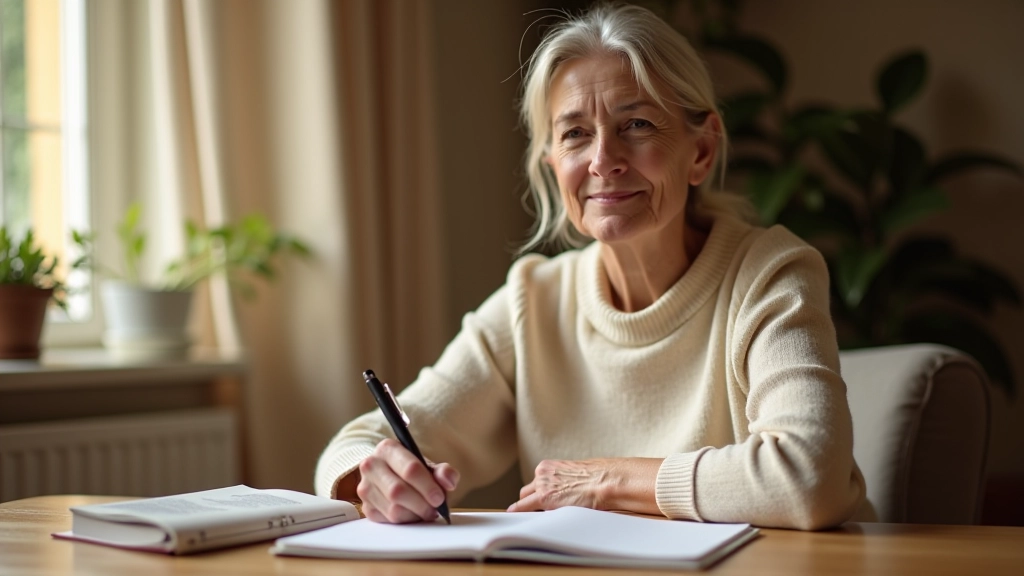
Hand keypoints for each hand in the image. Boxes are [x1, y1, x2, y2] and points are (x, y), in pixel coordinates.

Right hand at [356, 438, 459, 522]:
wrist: (394, 476)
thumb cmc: (413, 471)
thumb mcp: (430, 466)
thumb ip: (444, 472)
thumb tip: (449, 482)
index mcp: (387, 448)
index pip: (409, 469)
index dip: (427, 486)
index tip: (439, 498)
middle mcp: (371, 465)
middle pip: (398, 491)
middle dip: (421, 504)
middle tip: (435, 509)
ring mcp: (365, 487)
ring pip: (393, 509)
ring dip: (414, 514)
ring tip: (426, 511)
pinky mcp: (366, 507)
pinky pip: (388, 521)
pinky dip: (405, 521)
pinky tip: (413, 514)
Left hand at [507, 457, 662, 514]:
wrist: (605, 481)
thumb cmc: (598, 478)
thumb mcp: (576, 476)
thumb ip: (565, 482)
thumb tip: (565, 492)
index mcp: (550, 466)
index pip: (537, 482)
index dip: (537, 494)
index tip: (535, 501)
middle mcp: (542, 473)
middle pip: (527, 490)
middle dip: (529, 501)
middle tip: (535, 511)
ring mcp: (541, 485)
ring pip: (524, 498)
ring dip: (527, 507)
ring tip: (530, 518)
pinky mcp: (543, 498)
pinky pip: (522, 507)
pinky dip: (517, 513)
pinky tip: (514, 519)